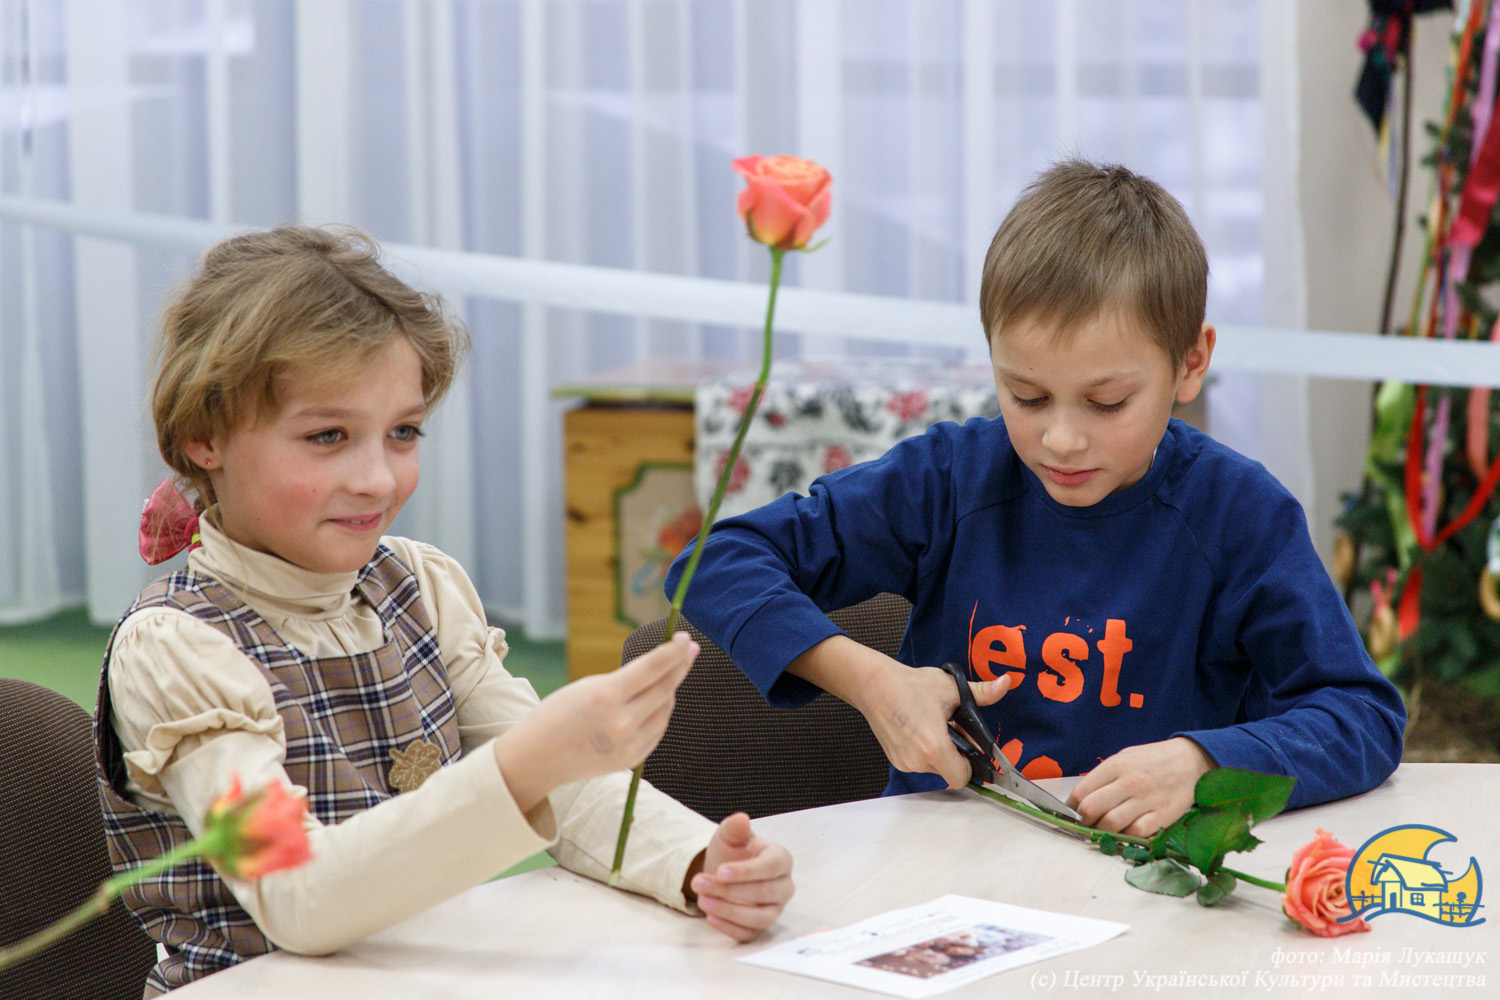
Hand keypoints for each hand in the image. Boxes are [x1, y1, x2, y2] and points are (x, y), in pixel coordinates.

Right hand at [494, 632, 697, 811]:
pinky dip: (660, 712)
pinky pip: (658, 729)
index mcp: (607, 697)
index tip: (685, 637)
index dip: (673, 650)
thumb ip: (625, 680)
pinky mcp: (633, 760)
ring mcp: (630, 745)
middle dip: (680, 666)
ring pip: (665, 709)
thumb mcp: (587, 687)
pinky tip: (658, 700)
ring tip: (667, 675)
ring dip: (669, 689)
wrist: (538, 759)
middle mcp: (623, 723)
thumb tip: (662, 669)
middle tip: (690, 648)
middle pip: (666, 688)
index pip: (653, 667)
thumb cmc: (557, 714)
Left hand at [688, 812, 793, 941]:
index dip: (746, 871)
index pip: (771, 867)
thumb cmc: (732, 852)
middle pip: (765, 893)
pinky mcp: (760, 928)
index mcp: (781, 859)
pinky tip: (710, 916)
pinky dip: (729, 928)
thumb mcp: (729, 836)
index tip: (720, 871)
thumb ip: (734, 828)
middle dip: (731, 890)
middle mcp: (784, 886)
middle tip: (700, 883)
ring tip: (703, 900)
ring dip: (729, 911)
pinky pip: (749, 934)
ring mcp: (774, 909)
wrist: (723, 873)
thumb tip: (741, 819)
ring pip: (760, 918)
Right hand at [856, 653, 1009, 788]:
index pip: (961, 777)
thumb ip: (982, 692)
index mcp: (934, 746)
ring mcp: (904, 762)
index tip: (969, 747)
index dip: (970, 765)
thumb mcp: (951, 688)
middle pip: (949, 772)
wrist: (874, 685)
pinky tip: (921, 730)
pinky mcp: (895, 759)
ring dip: (939, 753)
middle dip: (956, 755)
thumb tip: (1005, 683)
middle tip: (952, 731)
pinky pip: (919, 763)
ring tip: (935, 727)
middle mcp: (918, 760)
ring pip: (934, 768)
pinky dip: (924, 752)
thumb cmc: (910, 685)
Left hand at [1066, 737, 1214, 836]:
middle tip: (1082, 826)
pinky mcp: (1163, 815)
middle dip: (1082, 822)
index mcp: (1116, 765)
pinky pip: (1136, 833)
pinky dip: (1125, 837)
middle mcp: (1130, 782)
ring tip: (1100, 831)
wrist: (1191, 761)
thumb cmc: (1152, 761)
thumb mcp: (1124, 758)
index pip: (1082, 792)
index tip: (1069, 815)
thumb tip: (1079, 801)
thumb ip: (1103, 778)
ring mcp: (1147, 799)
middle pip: (1092, 809)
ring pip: (1112, 824)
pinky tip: (1123, 834)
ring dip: (1101, 832)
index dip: (1070, 808)